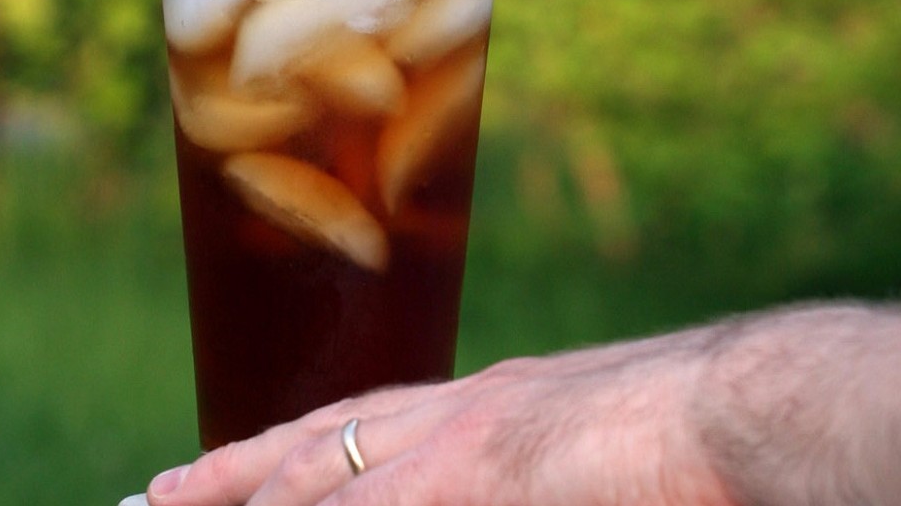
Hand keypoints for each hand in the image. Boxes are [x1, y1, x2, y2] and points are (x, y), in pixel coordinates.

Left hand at [146, 333, 732, 505]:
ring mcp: (458, 446)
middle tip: (153, 495)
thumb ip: (528, 460)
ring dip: (244, 497)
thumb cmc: (695, 428)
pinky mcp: (473, 478)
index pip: (358, 424)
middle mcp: (457, 412)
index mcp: (487, 404)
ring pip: (318, 476)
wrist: (748, 406)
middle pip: (314, 445)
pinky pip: (371, 505)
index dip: (285, 449)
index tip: (225, 469)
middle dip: (228, 475)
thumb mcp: (586, 437)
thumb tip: (507, 473)